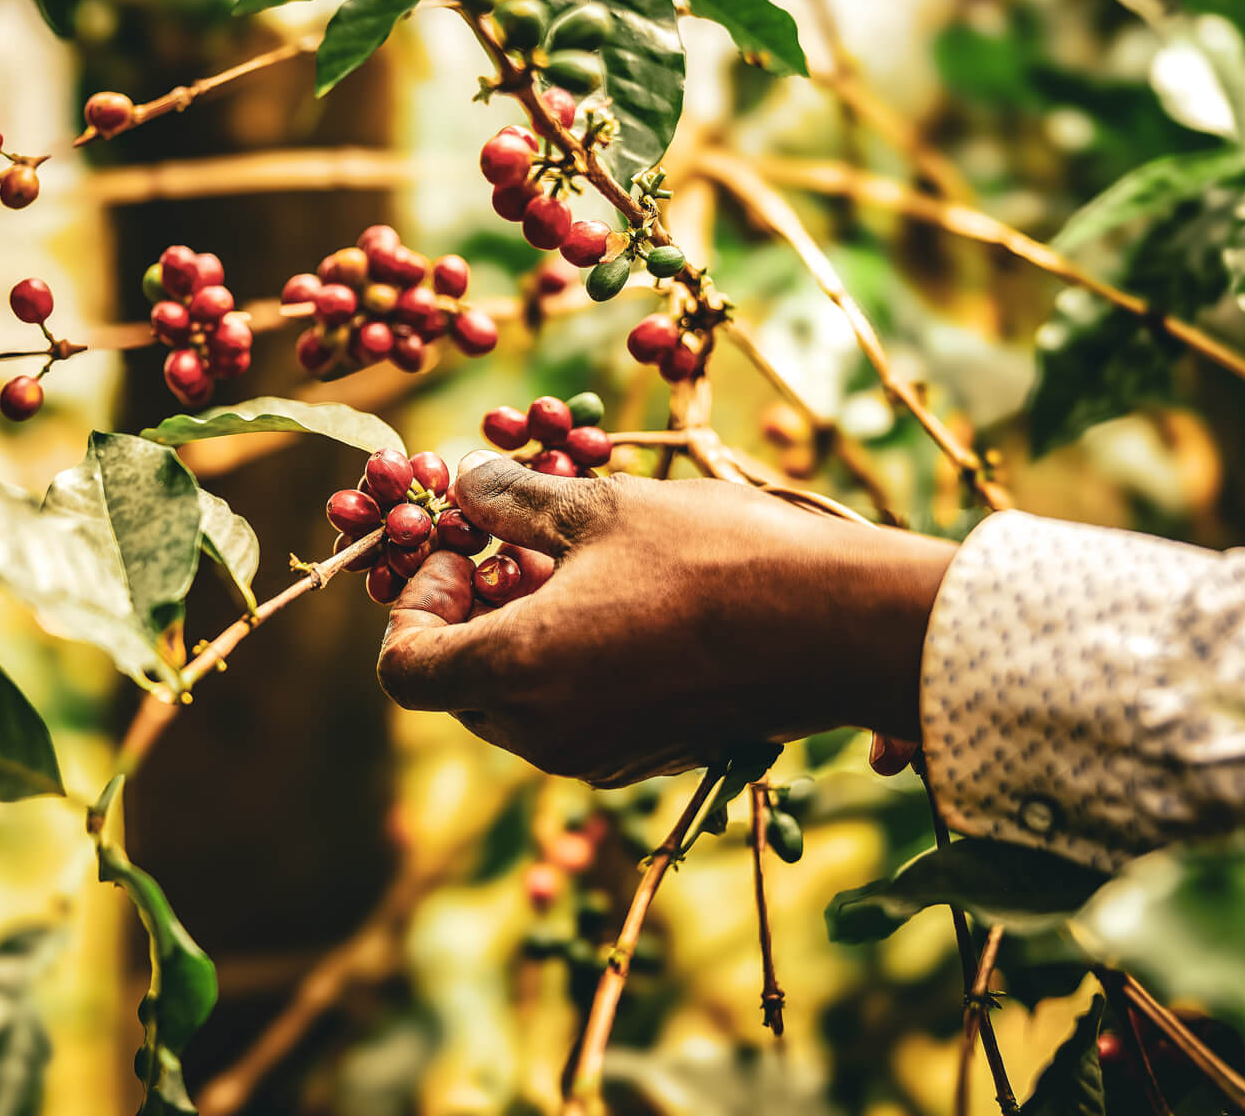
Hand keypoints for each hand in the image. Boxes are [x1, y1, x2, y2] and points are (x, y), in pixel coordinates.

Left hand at [376, 457, 955, 784]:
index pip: (404, 668)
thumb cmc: (717, 559)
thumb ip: (514, 501)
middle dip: (465, 615)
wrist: (840, 627)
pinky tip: (619, 605)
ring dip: (517, 638)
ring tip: (571, 568)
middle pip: (455, 688)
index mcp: (519, 674)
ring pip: (514, 706)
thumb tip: (466, 486)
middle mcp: (547, 735)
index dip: (410, 605)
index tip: (462, 552)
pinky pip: (571, 719)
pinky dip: (566, 668)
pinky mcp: (645, 758)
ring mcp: (598, 756)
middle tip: (509, 549)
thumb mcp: (600, 509)